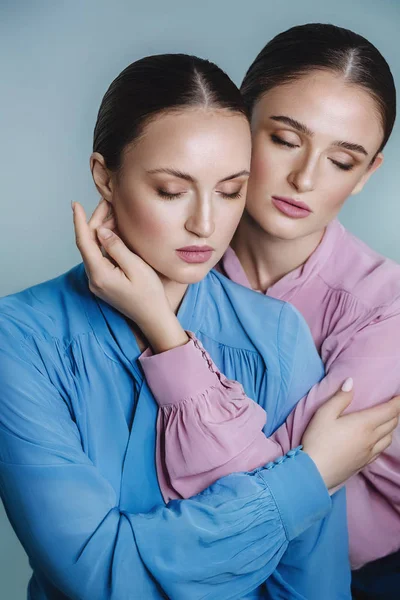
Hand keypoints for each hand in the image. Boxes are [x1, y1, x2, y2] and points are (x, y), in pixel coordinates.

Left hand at [73, 199, 187, 352]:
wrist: (153, 318)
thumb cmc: (149, 294)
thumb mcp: (136, 267)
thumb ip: (117, 248)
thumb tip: (102, 231)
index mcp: (100, 274)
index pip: (84, 242)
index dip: (79, 221)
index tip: (75, 204)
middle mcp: (94, 278)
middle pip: (89, 244)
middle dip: (96, 222)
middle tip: (108, 203)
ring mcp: (97, 282)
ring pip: (94, 250)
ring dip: (101, 232)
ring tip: (114, 214)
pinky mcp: (103, 282)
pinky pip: (100, 258)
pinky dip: (105, 243)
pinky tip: (115, 233)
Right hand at [301, 378, 399, 490]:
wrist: (314, 472)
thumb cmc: (318, 440)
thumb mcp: (324, 414)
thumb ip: (340, 398)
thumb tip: (351, 382)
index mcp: (364, 424)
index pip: (389, 411)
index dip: (398, 402)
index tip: (399, 396)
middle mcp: (371, 439)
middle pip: (392, 424)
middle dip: (395, 412)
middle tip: (392, 405)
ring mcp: (369, 453)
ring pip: (389, 438)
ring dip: (391, 427)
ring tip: (385, 421)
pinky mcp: (364, 464)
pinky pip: (381, 450)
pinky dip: (384, 441)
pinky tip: (376, 440)